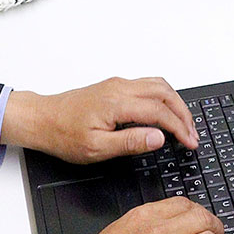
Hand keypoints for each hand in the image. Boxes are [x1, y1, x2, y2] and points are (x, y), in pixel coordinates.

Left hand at [2, 76, 199, 161]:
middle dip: (184, 113)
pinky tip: (165, 111)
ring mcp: (118, 85)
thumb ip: (130, 142)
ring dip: (176, 103)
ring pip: (159, 85)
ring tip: (184, 124)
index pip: (160, 111)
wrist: (41, 119)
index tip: (190, 142)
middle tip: (192, 134)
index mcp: (117, 103)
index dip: (180, 127)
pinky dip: (164, 97)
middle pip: (165, 93)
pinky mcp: (114, 87)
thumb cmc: (62, 135)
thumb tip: (158, 137)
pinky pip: (148, 85)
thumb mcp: (96, 148)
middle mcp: (120, 88)